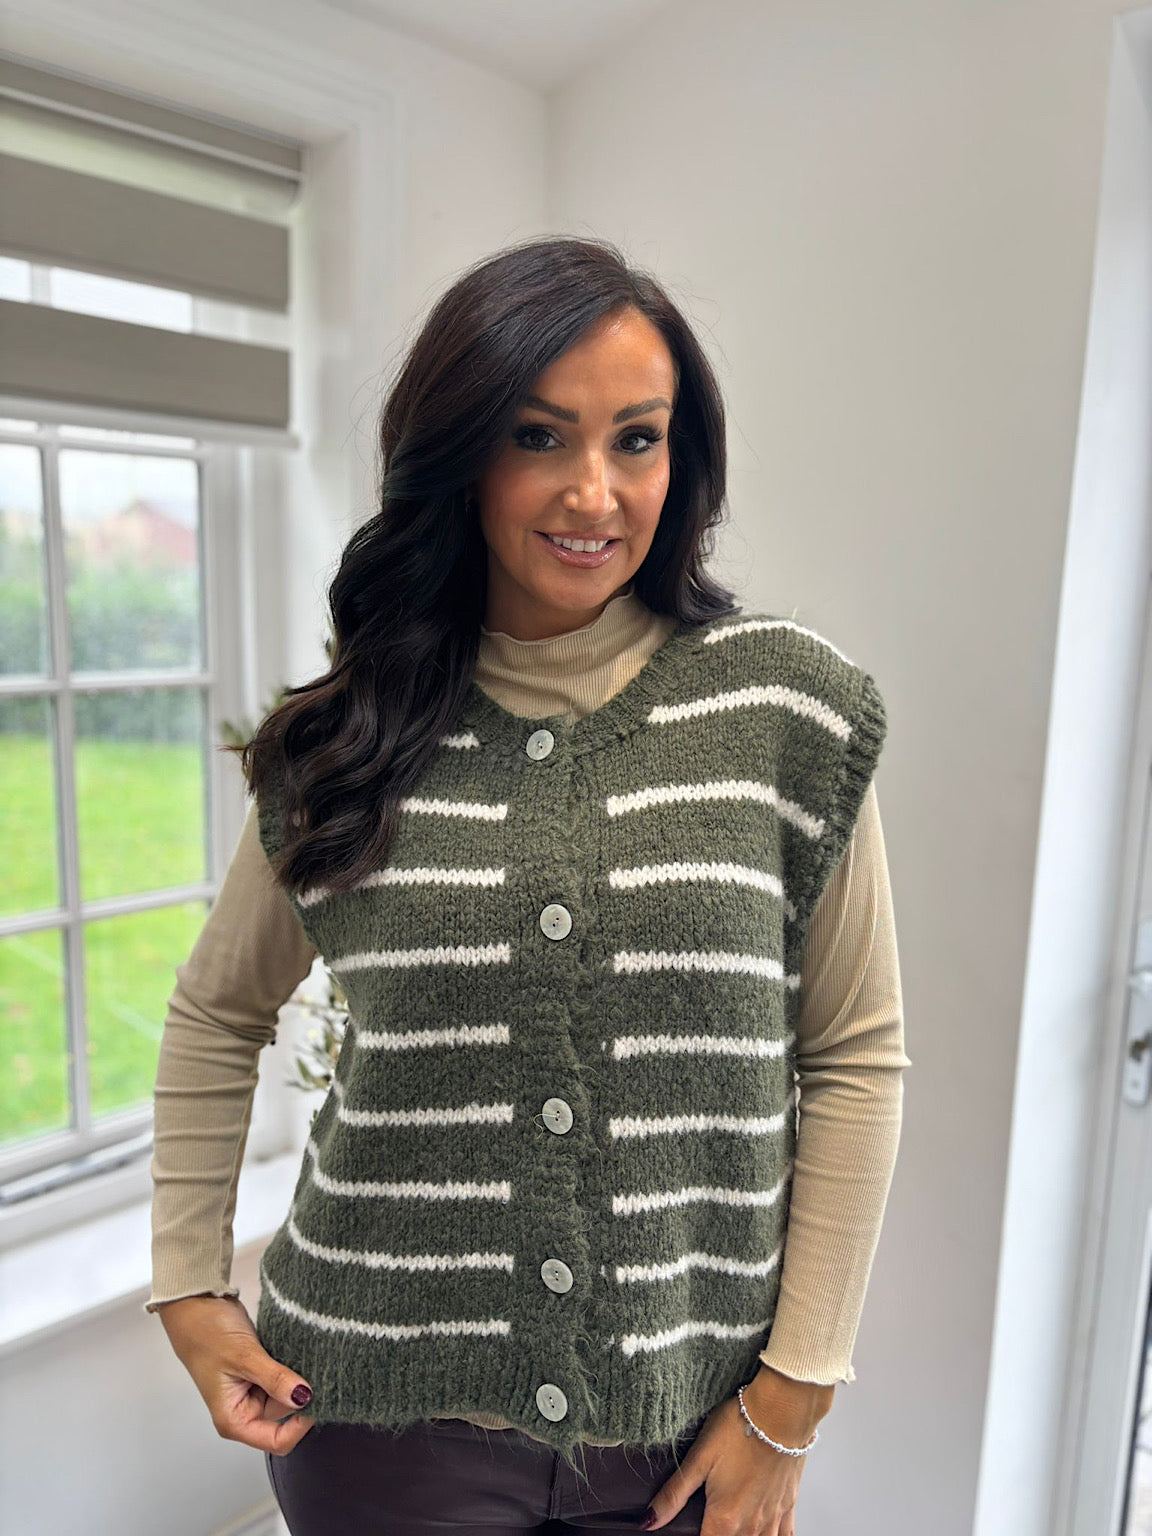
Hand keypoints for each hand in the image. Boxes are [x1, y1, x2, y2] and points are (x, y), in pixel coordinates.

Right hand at [154, 1293, 316, 1454]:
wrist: (196, 1304)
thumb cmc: (207, 1333)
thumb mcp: (243, 1357)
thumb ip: (275, 1379)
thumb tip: (304, 1397)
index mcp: (235, 1420)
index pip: (277, 1441)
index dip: (300, 1425)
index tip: (315, 1397)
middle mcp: (245, 1411)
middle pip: (287, 1416)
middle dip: (299, 1393)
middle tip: (307, 1365)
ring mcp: (253, 1391)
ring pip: (289, 1393)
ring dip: (297, 1377)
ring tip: (297, 1355)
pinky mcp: (260, 1373)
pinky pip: (285, 1377)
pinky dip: (292, 1366)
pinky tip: (293, 1351)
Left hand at [640, 1365, 833, 1533]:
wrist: (782, 1411)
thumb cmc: (739, 1427)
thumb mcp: (699, 1458)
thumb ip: (674, 1494)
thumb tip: (649, 1521)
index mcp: (725, 1519)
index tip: (689, 1528)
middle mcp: (751, 1526)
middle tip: (707, 1521)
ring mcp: (772, 1519)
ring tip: (729, 1527)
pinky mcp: (788, 1507)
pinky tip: (762, 1532)